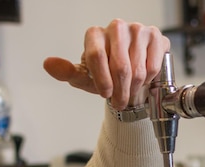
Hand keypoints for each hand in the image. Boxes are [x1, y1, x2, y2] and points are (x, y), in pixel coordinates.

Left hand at [42, 19, 170, 108]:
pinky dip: (149, 80)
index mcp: (95, 34)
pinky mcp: (155, 37)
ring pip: (137, 69)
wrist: (132, 73)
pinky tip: (144, 79)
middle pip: (120, 66)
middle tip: (120, 101)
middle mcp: (116, 27)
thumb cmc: (108, 75)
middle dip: (120, 91)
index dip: (102, 80)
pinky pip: (152, 67)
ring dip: (135, 88)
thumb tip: (49, 64)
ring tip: (131, 92)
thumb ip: (67, 72)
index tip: (106, 94)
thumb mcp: (86, 77)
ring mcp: (137, 30)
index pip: (96, 56)